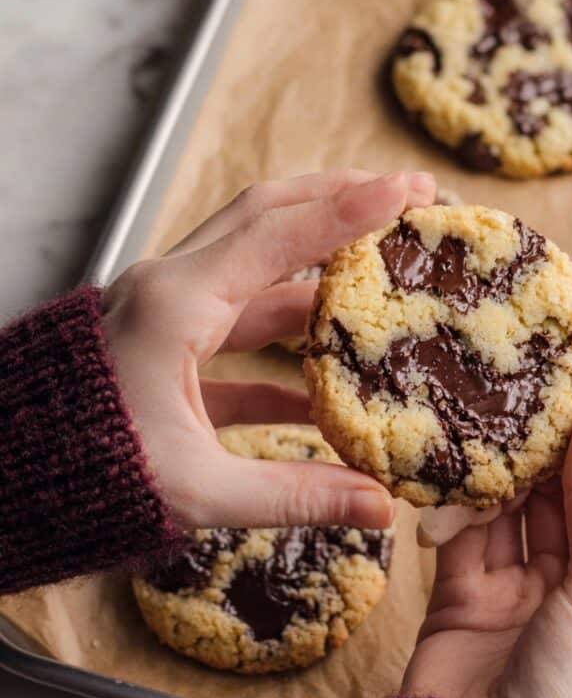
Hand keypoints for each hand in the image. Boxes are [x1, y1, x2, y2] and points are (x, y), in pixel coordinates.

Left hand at [102, 169, 435, 531]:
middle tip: (405, 194)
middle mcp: (170, 290)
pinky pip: (239, 329)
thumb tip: (380, 507)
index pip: (277, 236)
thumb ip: (294, 493)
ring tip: (382, 270)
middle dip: (338, 200)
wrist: (13, 483)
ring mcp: (167, 313)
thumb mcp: (197, 489)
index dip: (348, 212)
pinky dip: (286, 342)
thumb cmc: (86, 477)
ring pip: (256, 269)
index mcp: (175, 305)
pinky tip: (328, 377)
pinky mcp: (166, 345)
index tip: (406, 191)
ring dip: (319, 268)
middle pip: (267, 218)